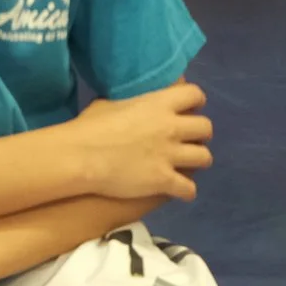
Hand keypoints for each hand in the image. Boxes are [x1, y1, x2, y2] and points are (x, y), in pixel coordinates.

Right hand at [65, 81, 211, 200]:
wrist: (80, 157)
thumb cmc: (89, 128)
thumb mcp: (109, 104)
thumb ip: (130, 103)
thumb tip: (129, 105)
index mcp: (159, 104)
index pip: (194, 95)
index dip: (196, 102)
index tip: (191, 109)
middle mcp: (171, 127)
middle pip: (205, 128)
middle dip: (200, 135)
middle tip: (189, 141)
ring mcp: (170, 155)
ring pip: (204, 158)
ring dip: (197, 161)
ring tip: (187, 165)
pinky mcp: (164, 180)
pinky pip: (189, 188)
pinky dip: (186, 190)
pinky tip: (180, 191)